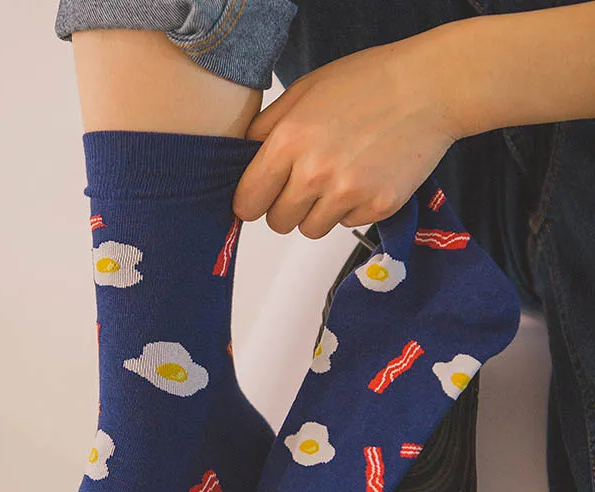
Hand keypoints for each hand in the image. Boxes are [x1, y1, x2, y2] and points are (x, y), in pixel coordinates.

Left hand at [232, 35, 459, 238]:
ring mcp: (348, 193)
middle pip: (278, 223)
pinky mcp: (377, 207)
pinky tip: (365, 176)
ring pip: (311, 229)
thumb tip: (241, 160)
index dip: (253, 200)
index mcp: (288, 142)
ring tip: (338, 177)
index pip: (247, 202)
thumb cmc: (366, 83)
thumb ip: (266, 128)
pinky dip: (352, 208)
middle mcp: (314, 173)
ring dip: (318, 211)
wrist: (430, 87)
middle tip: (305, 184)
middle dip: (286, 207)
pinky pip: (347, 224)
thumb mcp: (305, 91)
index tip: (262, 195)